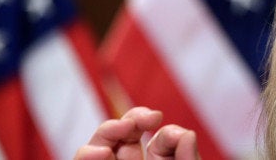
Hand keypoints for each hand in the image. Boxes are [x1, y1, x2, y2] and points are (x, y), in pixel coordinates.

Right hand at [74, 106, 199, 159]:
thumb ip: (188, 159)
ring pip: (97, 147)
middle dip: (131, 119)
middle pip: (123, 132)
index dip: (165, 131)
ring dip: (106, 133)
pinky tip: (101, 155)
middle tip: (147, 119)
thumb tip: (188, 134)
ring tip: (122, 132)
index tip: (169, 130)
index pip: (161, 137)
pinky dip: (86, 156)